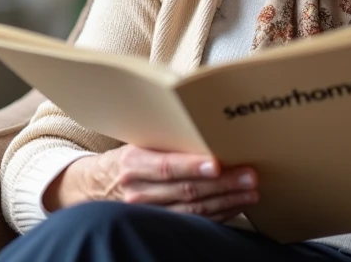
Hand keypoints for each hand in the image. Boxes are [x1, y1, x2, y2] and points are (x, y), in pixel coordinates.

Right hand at [45, 145, 258, 221]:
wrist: (99, 185)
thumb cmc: (128, 156)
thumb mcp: (139, 142)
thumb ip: (167, 138)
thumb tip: (205, 125)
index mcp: (133, 164)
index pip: (166, 167)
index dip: (193, 167)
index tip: (218, 164)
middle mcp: (138, 192)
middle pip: (186, 190)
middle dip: (222, 184)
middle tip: (249, 176)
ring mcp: (148, 214)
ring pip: (193, 211)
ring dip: (227, 201)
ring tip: (250, 191)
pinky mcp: (160, 226)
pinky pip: (194, 222)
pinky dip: (219, 214)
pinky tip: (236, 205)